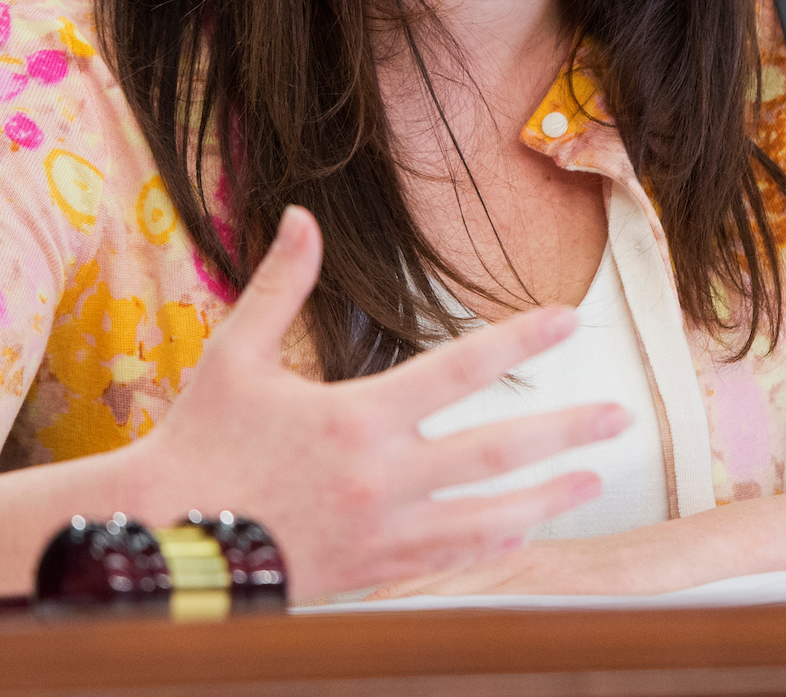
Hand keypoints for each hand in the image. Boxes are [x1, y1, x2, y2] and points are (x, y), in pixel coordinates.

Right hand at [118, 205, 626, 601]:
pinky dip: (494, 540)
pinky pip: (451, 557)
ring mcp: (385, 530)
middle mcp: (383, 476)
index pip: (459, 368)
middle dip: (565, 430)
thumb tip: (299, 215)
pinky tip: (525, 527)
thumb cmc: (201, 442)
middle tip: (619, 416)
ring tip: (594, 480)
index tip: (568, 317)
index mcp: (357, 416)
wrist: (166, 539)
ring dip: (547, 494)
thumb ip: (280, 285)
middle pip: (496, 448)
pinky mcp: (375, 570)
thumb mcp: (235, 355)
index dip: (518, 339)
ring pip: (487, 513)